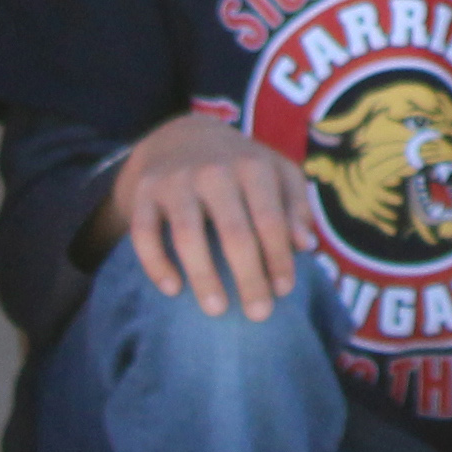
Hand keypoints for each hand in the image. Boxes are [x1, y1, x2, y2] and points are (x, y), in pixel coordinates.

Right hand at [102, 112, 319, 317]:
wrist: (182, 137)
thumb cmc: (242, 168)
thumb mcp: (277, 174)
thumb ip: (296, 207)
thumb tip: (306, 245)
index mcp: (252, 166)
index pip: (269, 218)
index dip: (278, 257)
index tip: (284, 291)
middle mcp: (213, 170)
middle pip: (234, 232)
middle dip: (249, 277)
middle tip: (259, 314)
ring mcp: (175, 181)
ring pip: (187, 235)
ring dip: (203, 277)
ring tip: (217, 310)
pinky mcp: (144, 193)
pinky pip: (144, 233)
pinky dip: (156, 264)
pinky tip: (172, 290)